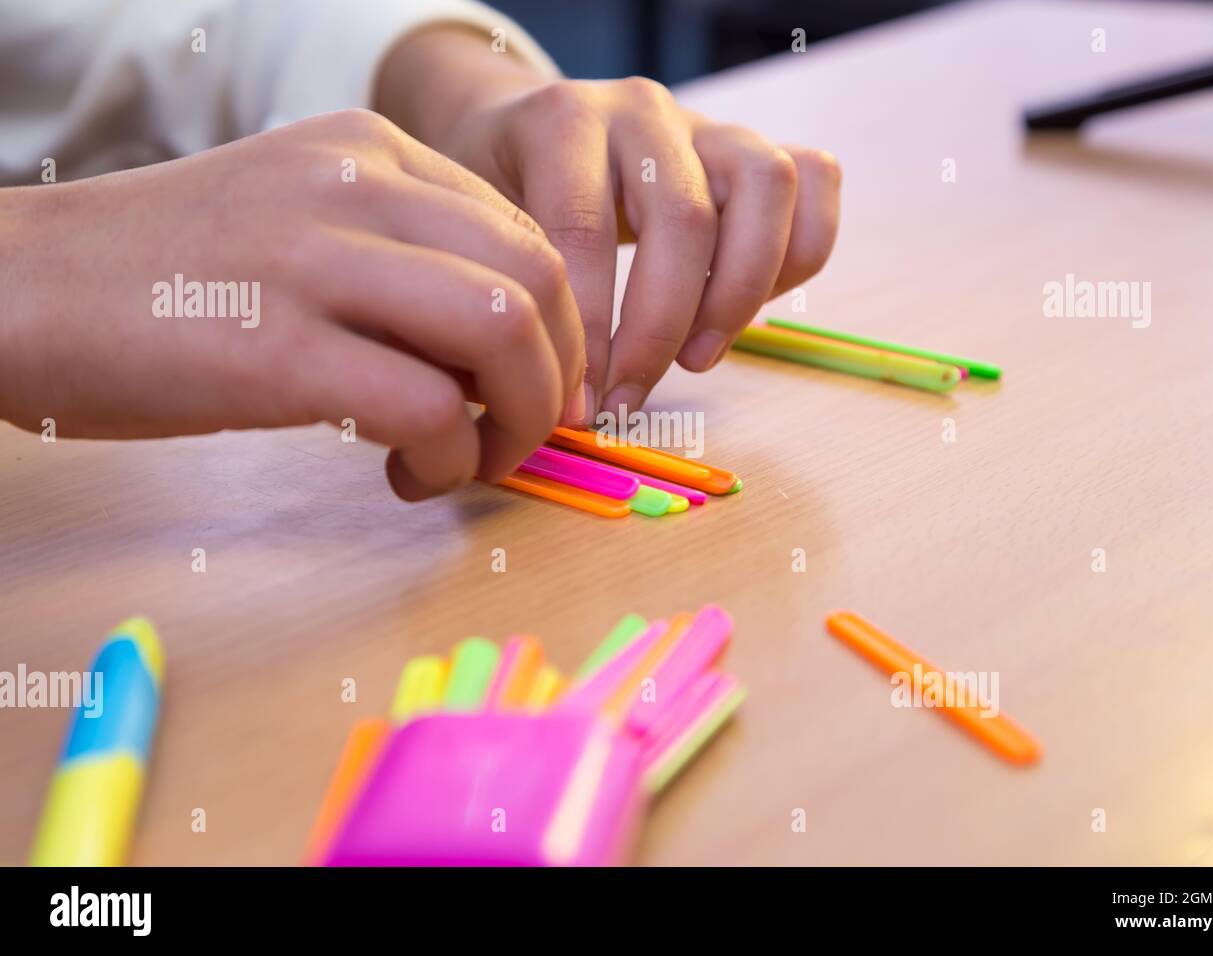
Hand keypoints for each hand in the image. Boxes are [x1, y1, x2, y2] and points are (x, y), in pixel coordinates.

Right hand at [0, 110, 585, 498]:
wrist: (16, 287)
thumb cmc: (164, 276)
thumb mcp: (300, 226)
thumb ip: (401, 263)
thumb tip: (499, 352)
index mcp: (370, 151)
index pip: (526, 232)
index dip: (558, 328)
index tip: (534, 389)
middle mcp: (357, 186)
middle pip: (539, 276)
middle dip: (557, 375)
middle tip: (520, 433)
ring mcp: (315, 261)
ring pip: (502, 329)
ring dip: (518, 418)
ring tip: (469, 459)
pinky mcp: (276, 349)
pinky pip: (426, 406)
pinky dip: (447, 458)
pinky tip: (405, 475)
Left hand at [379, 26, 841, 424]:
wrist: (526, 132)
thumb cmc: (502, 196)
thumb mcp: (481, 231)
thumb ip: (514, 294)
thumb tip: (549, 404)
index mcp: (562, 121)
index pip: (585, 228)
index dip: (591, 330)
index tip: (581, 404)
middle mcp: (642, 110)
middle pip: (685, 218)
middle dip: (660, 329)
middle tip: (630, 398)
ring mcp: (707, 123)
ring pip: (767, 186)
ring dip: (741, 292)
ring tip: (697, 358)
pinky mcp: (755, 146)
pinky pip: (814, 182)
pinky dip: (799, 254)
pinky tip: (748, 310)